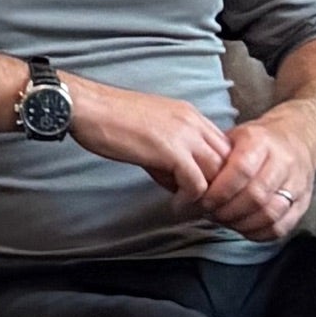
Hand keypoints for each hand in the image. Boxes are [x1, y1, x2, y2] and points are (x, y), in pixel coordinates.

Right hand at [62, 79, 234, 200]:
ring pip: (218, 175)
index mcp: (189, 115)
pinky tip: (176, 206)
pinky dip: (189, 201)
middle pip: (228, 161)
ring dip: (208, 197)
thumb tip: (178, 181)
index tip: (207, 190)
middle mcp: (193, 122)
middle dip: (220, 187)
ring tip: (192, 209)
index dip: (220, 172)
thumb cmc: (109, 118)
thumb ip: (170, 152)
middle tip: (205, 206)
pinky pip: (197, 185)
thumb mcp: (151, 130)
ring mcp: (185, 136)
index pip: (224, 146)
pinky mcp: (172, 152)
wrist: (87, 107)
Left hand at [200, 111, 315, 241]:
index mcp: (261, 142)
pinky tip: (242, 227)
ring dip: (241, 223)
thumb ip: (214, 156)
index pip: (241, 170)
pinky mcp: (303, 204)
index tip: (202, 199)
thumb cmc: (255, 141)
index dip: (220, 190)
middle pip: (256, 196)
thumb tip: (188, 180)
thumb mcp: (232, 136)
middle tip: (209, 213)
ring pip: (270, 214)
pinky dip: (258, 233)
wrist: (295, 139)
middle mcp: (282, 163)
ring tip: (223, 220)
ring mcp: (296, 185)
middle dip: (227, 210)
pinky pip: (281, 227)